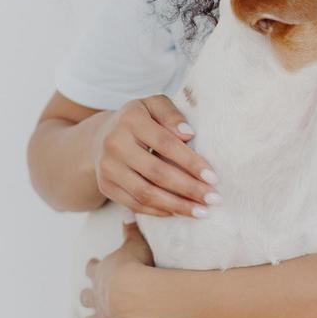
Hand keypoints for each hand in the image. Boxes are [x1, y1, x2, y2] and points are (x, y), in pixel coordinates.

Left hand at [81, 221, 155, 317]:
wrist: (137, 294)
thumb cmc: (137, 266)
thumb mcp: (136, 244)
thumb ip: (132, 231)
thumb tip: (129, 214)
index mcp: (102, 273)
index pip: (93, 268)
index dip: (93, 267)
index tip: (92, 265)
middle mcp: (99, 296)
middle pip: (86, 296)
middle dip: (87, 296)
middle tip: (88, 296)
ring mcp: (105, 317)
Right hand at [91, 94, 221, 217]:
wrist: (103, 135)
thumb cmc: (141, 119)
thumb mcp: (155, 105)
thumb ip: (172, 114)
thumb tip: (188, 134)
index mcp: (130, 119)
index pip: (166, 144)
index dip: (191, 162)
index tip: (213, 177)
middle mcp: (114, 144)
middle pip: (157, 173)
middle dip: (189, 189)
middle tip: (213, 198)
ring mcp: (107, 167)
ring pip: (146, 194)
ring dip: (177, 206)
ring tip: (201, 211)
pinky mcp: (106, 186)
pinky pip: (135, 204)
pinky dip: (160, 211)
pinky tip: (180, 212)